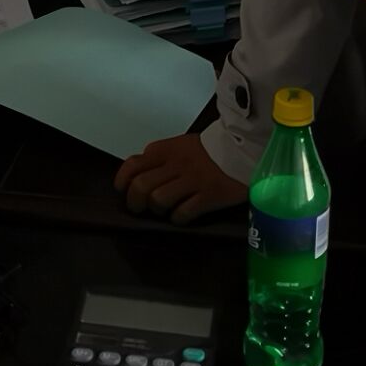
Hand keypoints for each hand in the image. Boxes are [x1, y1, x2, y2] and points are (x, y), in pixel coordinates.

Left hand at [116, 133, 247, 224]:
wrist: (243, 149)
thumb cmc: (207, 151)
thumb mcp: (179, 147)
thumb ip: (159, 160)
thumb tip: (138, 178)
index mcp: (165, 150)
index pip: (132, 165)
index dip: (123, 182)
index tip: (124, 191)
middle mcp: (175, 164)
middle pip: (141, 187)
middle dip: (135, 202)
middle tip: (141, 209)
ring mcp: (192, 181)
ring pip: (159, 200)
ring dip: (157, 210)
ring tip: (164, 211)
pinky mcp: (208, 196)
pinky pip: (183, 213)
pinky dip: (177, 218)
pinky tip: (181, 216)